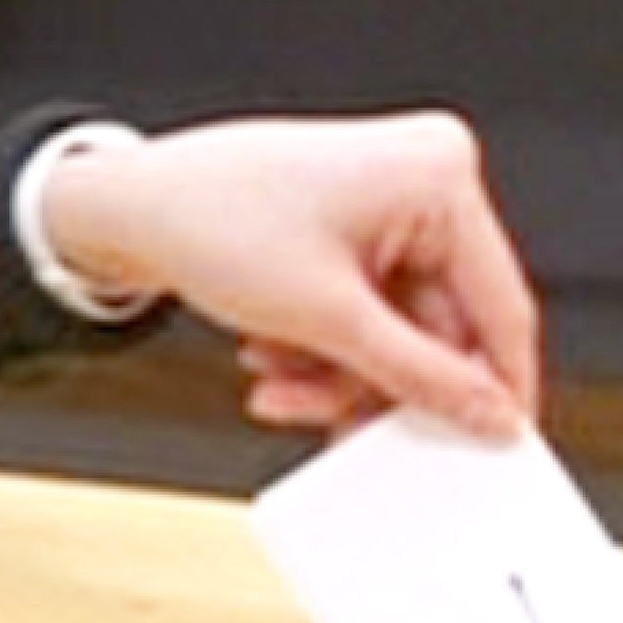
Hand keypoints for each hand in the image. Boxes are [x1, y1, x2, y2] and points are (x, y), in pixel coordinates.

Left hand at [39, 111, 540, 438]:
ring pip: (397, 327)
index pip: (502, 305)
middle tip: (343, 426)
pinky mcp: (350, 225)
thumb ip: (421, 377)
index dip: (497, 388)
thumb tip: (490, 414)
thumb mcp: (327, 318)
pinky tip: (272, 352)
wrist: (120, 206)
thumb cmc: (205, 220)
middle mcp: (420, 178)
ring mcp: (384, 200)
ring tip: (280, 382)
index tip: (493, 448)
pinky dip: (324, 343)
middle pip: (440, 324)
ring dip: (341, 369)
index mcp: (436, 175)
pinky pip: (366, 309)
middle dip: (379, 380)